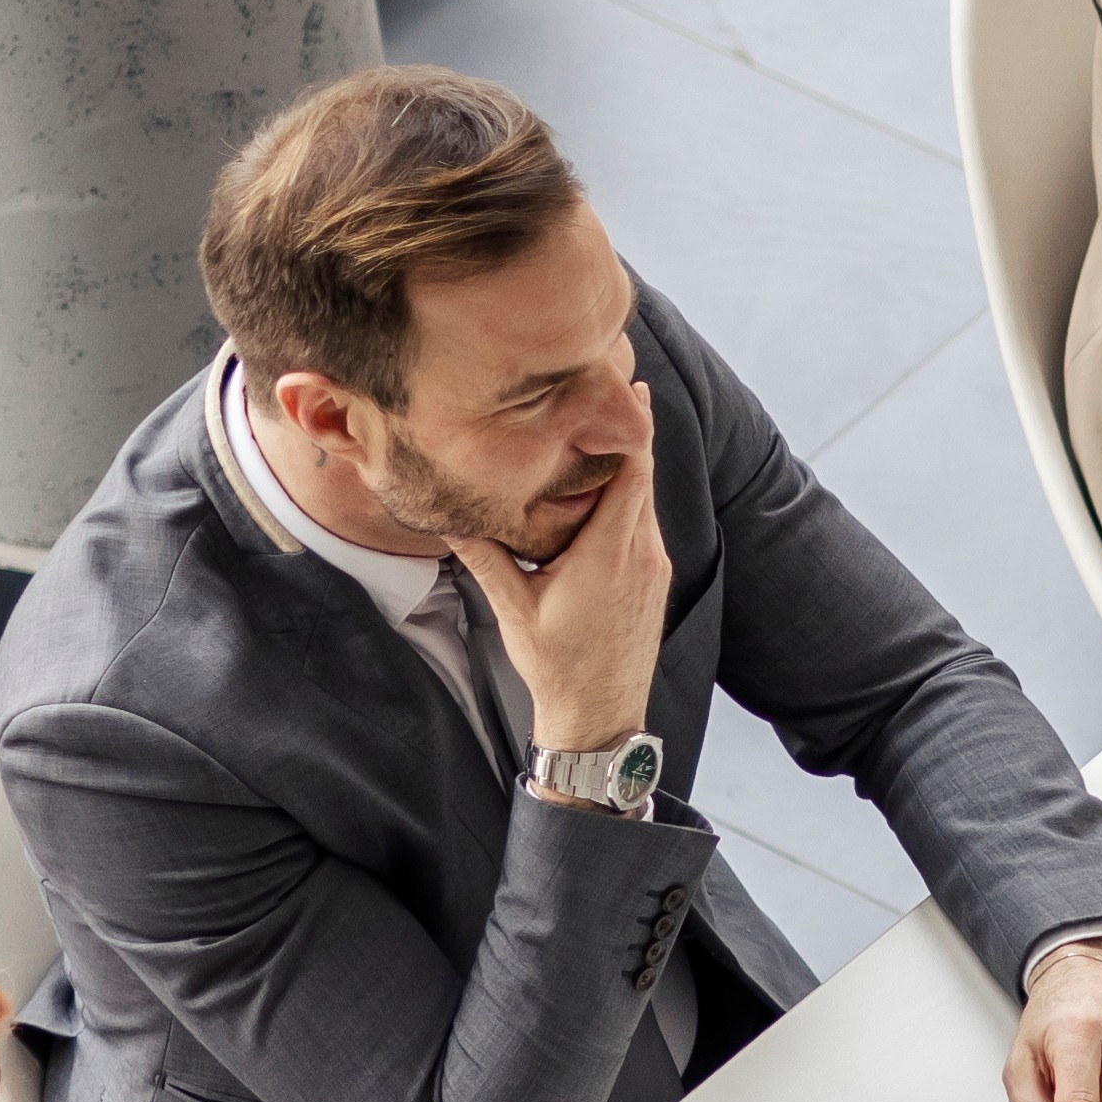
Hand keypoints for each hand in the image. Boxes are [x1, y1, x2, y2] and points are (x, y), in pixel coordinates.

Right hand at [453, 372, 667, 754]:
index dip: (632, 427)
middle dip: (627, 436)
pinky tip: (601, 494)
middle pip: (642, 476)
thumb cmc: (556, 664)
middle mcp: (641, 552)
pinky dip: (628, 501)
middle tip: (607, 395)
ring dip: (625, 470)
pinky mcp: (654, 578)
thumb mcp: (512, 607)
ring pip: (644, 501)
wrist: (601, 712)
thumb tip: (447, 516)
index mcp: (609, 551)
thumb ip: (484, 555)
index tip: (626, 389)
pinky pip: (645, 524)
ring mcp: (653, 565)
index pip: (633, 471)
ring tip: (598, 437)